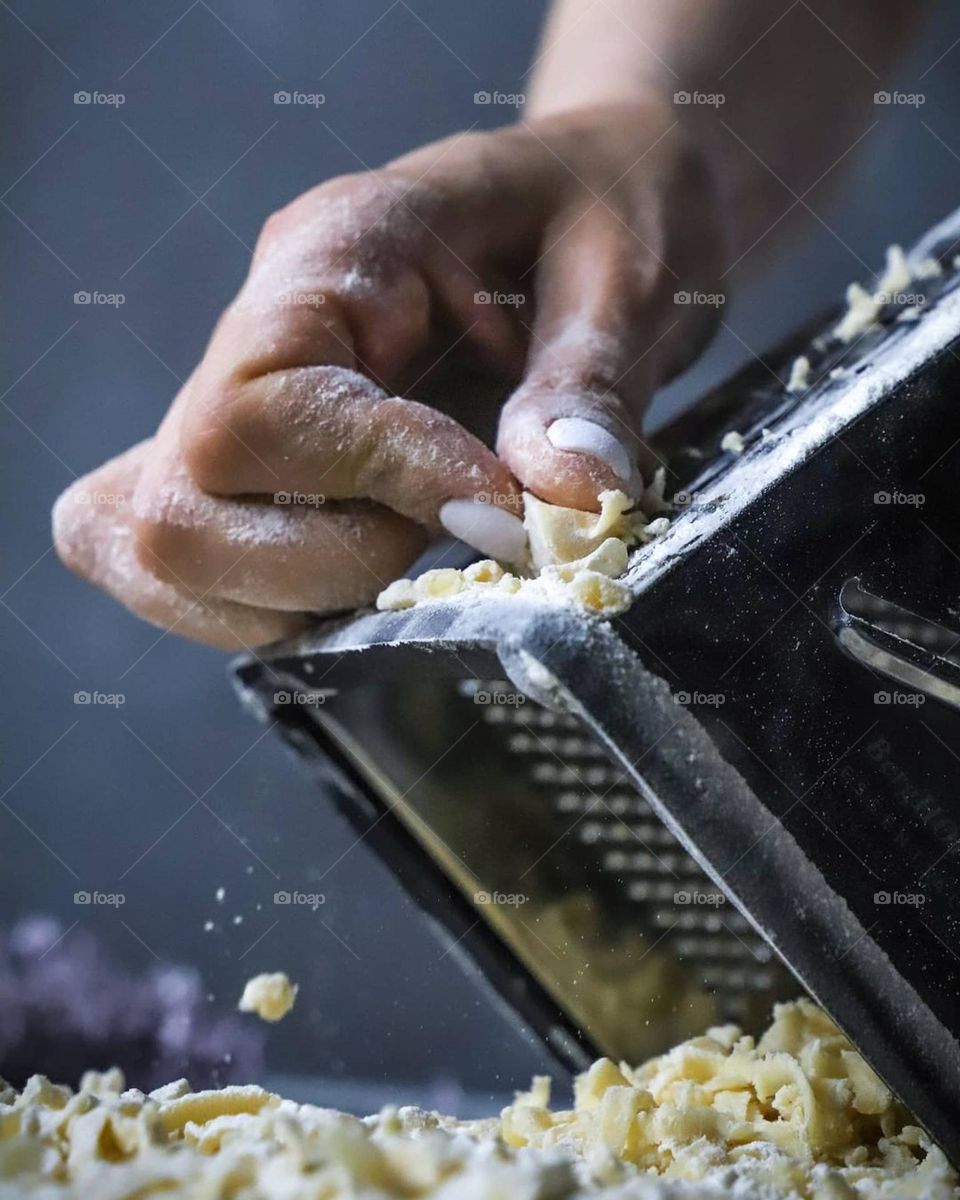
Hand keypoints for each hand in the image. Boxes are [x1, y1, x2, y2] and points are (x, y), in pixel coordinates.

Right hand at [54, 98, 726, 647]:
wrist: (588, 193)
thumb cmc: (604, 207)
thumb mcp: (625, 274)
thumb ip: (585, 386)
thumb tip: (565, 505)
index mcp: (331, 255)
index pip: (264, 410)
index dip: (375, 482)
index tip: (500, 509)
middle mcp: (255, 334)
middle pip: (179, 507)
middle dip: (334, 562)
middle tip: (459, 527)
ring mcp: (236, 404)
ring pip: (167, 551)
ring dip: (303, 596)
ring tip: (418, 544)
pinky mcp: (248, 467)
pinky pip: (182, 564)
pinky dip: (267, 606)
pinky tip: (364, 573)